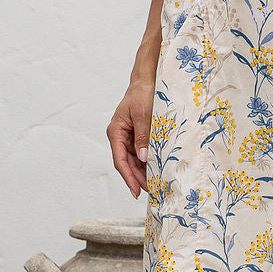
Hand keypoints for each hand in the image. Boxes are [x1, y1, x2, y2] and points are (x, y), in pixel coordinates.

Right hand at [107, 77, 153, 197]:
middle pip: (127, 163)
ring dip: (143, 172)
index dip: (128, 177)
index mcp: (116, 132)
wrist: (147, 80)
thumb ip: (142, 136)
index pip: (121, 161)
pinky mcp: (137, 135)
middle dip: (138, 178)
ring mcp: (128, 137)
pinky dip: (148, 162)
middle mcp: (120, 136)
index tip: (136, 191)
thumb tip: (143, 158)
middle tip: (151, 191)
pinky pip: (141, 153)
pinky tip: (156, 170)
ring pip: (135, 160)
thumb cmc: (142, 94)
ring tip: (155, 184)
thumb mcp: (143, 115)